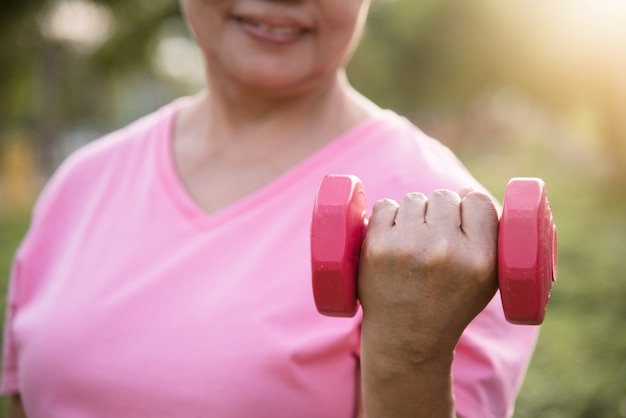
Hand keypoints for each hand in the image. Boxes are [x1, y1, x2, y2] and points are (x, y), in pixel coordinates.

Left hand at [358, 189, 498, 364]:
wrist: (406, 338)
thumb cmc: (449, 304)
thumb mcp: (487, 280)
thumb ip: (487, 236)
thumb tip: (464, 191)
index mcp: (480, 258)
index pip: (477, 200)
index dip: (468, 207)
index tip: (460, 222)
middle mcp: (445, 250)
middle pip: (444, 196)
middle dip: (439, 212)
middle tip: (433, 238)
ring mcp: (408, 246)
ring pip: (414, 199)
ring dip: (413, 214)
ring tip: (413, 242)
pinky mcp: (376, 246)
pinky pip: (385, 206)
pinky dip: (387, 218)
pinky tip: (392, 239)